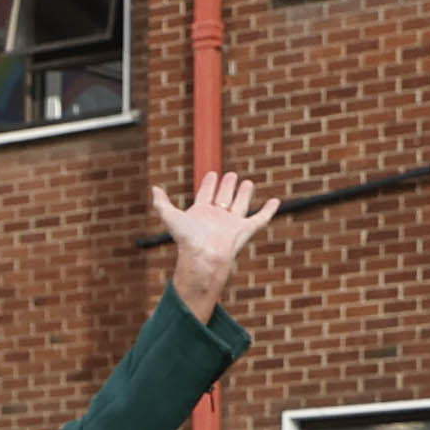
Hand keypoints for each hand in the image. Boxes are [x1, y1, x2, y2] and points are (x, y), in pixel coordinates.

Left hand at [152, 171, 267, 318]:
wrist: (204, 256)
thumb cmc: (186, 239)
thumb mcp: (170, 217)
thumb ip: (161, 203)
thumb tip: (154, 189)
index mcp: (201, 214)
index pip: (206, 195)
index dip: (209, 184)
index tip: (211, 173)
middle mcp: (217, 218)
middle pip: (224, 198)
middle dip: (227, 186)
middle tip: (231, 174)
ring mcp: (232, 224)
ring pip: (240, 205)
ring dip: (244, 194)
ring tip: (247, 182)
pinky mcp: (245, 230)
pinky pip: (260, 219)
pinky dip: (269, 210)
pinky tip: (275, 201)